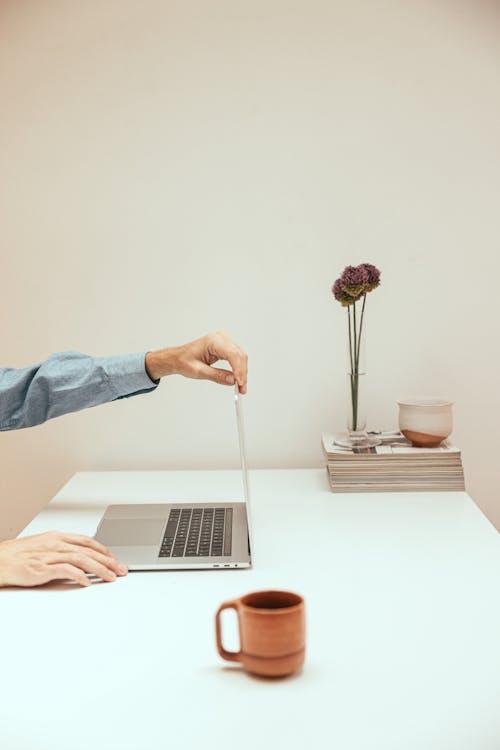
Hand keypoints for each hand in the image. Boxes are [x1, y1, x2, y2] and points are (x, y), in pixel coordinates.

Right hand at [0, 531, 127, 587]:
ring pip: (82, 559)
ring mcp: (49, 556)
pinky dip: (79, 576)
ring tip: (110, 577)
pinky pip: (65, 571)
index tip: (114, 559)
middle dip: (108, 561)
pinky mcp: (42, 569)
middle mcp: (55, 544)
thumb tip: (79, 557)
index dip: (104, 550)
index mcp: (57, 537)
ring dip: (99, 569)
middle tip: (121, 570)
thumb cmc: (17, 555)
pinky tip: (87, 583)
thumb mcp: (43, 546)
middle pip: (89, 551)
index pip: (87, 541)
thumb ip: (61, 549)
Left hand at [145, 331, 247, 393]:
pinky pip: (236, 357)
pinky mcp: (225, 347)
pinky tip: (238, 379)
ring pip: (240, 356)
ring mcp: (223, 342)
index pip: (232, 354)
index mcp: (212, 341)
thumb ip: (216, 376)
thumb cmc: (184, 361)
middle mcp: (220, 338)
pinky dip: (239, 368)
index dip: (238, 369)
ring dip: (242, 372)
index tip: (240, 383)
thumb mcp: (198, 371)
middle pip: (239, 355)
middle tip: (242, 388)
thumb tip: (232, 380)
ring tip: (241, 386)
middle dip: (242, 373)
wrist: (177, 358)